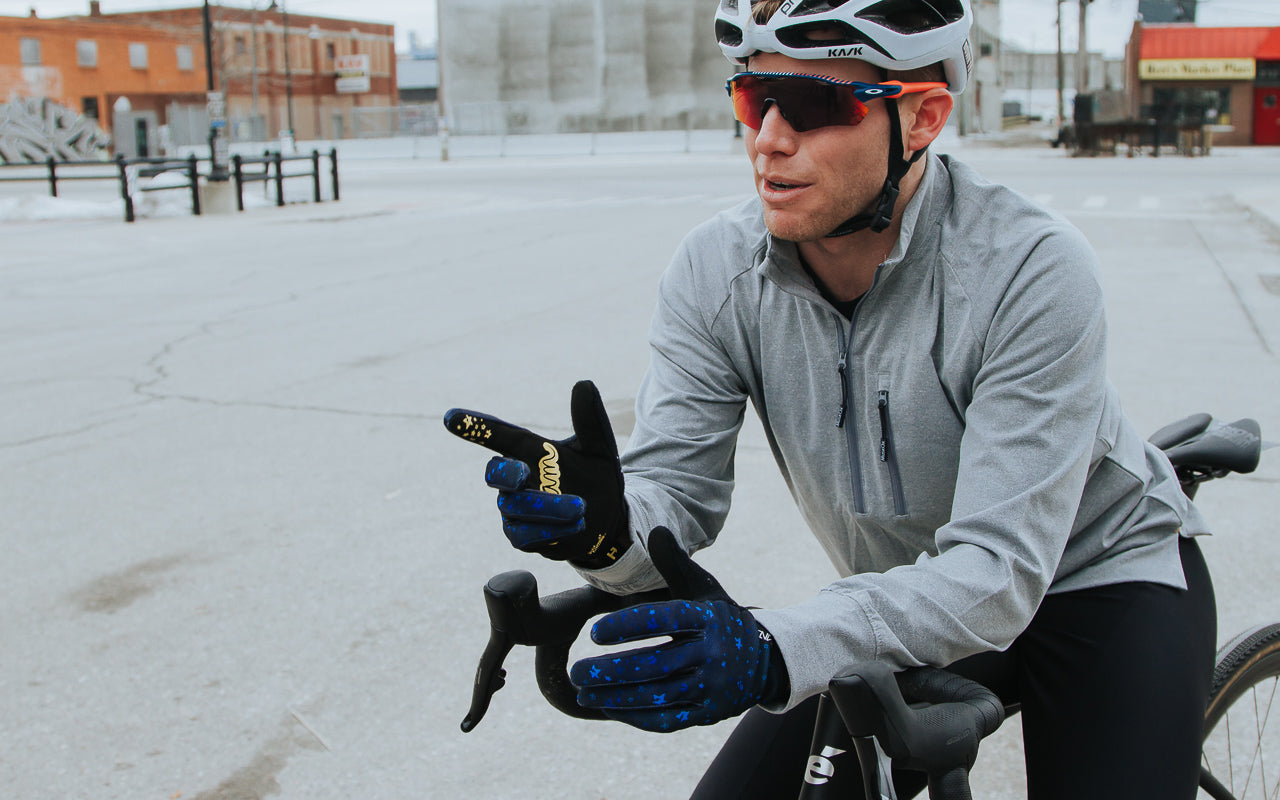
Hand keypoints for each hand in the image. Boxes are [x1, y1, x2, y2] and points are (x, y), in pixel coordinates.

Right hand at [443, 381, 629, 569]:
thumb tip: (584, 384)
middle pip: (496, 474)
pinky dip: (551, 531)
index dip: (475, 427)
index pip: (499, 436)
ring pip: (515, 508)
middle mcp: (516, 480)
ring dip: (548, 507)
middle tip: (523, 473)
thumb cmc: (596, 476)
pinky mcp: (522, 537)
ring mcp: (515, 510)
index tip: (451, 418)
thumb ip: (590, 420)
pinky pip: (525, 535)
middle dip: (506, 472)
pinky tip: (577, 526)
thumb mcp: (599, 447)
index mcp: (530, 452)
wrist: (608, 518)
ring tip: (581, 507)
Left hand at [569, 527, 787, 731]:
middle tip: (576, 671)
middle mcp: (712, 654)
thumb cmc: (718, 617)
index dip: (628, 625)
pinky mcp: (707, 714)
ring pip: (658, 696)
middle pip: (656, 665)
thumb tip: (655, 530)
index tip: (594, 632)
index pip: (665, 620)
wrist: (763, 660)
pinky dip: (635, 716)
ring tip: (582, 692)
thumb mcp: (702, 587)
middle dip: (612, 671)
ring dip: (616, 698)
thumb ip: (675, 563)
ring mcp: (711, 688)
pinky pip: (667, 720)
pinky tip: (608, 708)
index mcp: (708, 619)